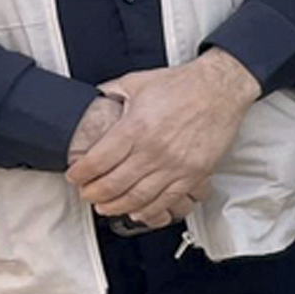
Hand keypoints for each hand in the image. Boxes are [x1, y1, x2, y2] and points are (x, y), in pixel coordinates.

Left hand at [68, 51, 259, 224]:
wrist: (220, 89)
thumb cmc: (183, 85)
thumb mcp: (136, 82)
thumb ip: (111, 92)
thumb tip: (96, 98)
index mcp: (135, 128)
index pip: (97, 161)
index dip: (80, 174)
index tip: (75, 176)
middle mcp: (154, 150)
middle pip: (113, 184)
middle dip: (93, 193)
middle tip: (87, 193)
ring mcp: (175, 165)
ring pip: (137, 198)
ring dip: (116, 206)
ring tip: (105, 206)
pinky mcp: (193, 173)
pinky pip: (167, 200)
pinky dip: (149, 210)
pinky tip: (138, 211)